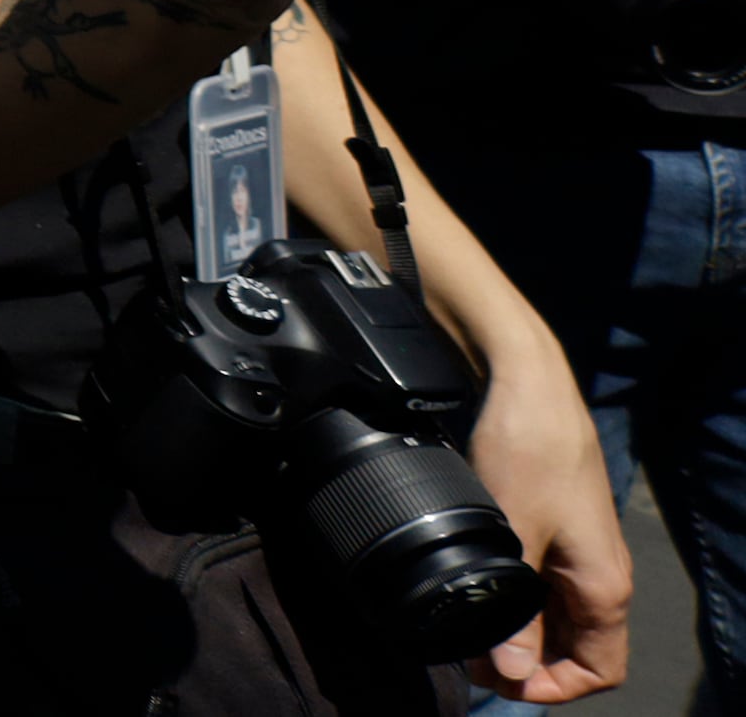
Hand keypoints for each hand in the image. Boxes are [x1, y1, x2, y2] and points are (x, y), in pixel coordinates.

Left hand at [470, 350, 632, 701]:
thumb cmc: (530, 450)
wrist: (528, 384)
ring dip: (518, 629)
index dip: (553, 688)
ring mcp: (577, 552)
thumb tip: (510, 670)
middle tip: (472, 657)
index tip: (503, 683)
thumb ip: (514, 610)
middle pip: (574, 648)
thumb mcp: (514, 536)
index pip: (598, 670)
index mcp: (603, 587)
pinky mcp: (555, 529)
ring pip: (555, 616)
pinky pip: (542, 582)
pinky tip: (477, 588)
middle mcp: (599, 575)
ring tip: (467, 627)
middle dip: (527, 662)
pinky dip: (515, 596)